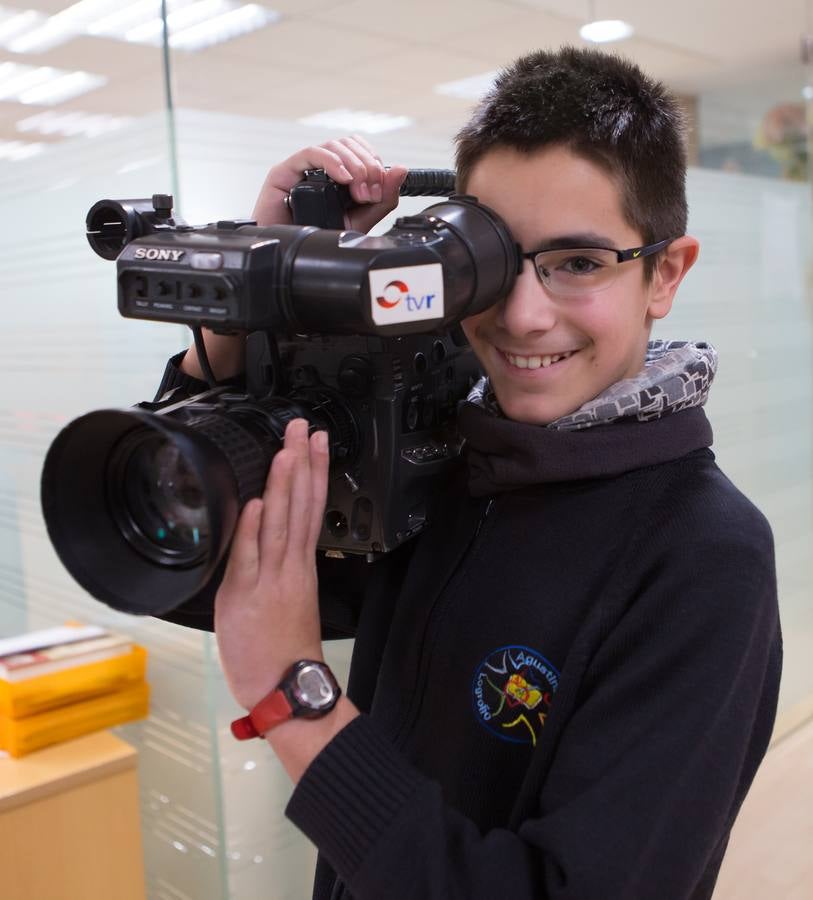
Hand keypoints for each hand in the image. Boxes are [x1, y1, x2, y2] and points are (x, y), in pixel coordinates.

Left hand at [214, 419, 329, 709]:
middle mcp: (290, 567)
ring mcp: (269, 580)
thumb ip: (277, 562)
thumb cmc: (284, 650)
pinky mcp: (244, 597)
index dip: (314, 472)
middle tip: (302, 429)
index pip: (311, 507)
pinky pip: (250, 557)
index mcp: (301, 565)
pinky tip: (258, 502)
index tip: (316, 442)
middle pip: (300, 506)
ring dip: (284, 486)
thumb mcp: (287, 599)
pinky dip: (255, 529)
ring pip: (280, 524)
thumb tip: (264, 527)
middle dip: (302, 464)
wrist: (287, 688)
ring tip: (288, 452)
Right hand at [251, 134, 407, 231]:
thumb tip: (401, 170)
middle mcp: (322, 167)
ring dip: (354, 165)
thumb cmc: (319, 238)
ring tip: (357, 192)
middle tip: (370, 194)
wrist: (289, 257)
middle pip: (350, 144)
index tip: (379, 192)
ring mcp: (303, 168)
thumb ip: (383, 199)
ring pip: (334, 145)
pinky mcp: (285, 171)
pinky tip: (342, 179)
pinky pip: (311, 153)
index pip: (361, 151)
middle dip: (367, 166)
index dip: (375, 164)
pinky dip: (332, 162)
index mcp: (338, 175)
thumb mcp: (360, 221)